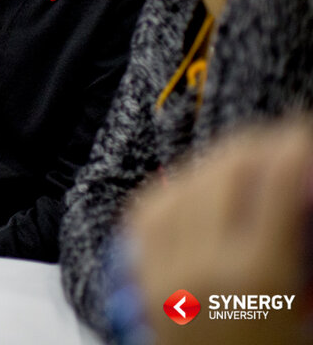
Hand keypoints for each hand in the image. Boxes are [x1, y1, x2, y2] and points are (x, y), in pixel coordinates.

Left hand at [126, 118, 312, 344]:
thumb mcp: (305, 303)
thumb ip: (303, 241)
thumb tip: (302, 185)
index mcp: (260, 274)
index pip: (274, 180)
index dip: (293, 144)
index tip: (302, 134)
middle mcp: (204, 264)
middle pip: (226, 170)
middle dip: (258, 147)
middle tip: (281, 146)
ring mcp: (166, 268)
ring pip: (186, 181)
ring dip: (219, 164)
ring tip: (247, 164)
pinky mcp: (141, 275)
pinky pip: (152, 208)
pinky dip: (178, 189)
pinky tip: (201, 188)